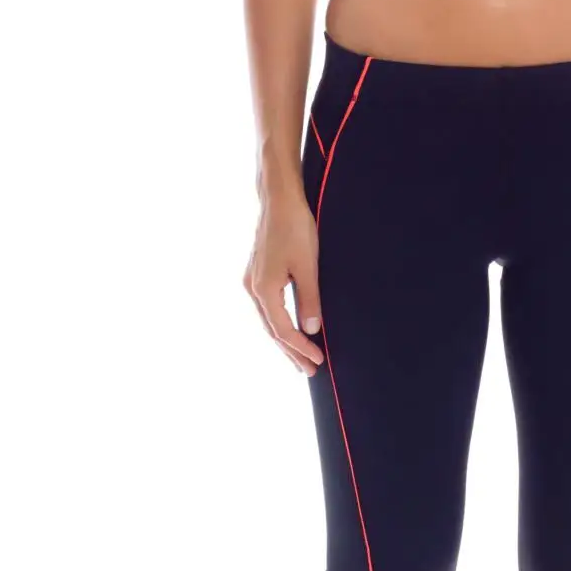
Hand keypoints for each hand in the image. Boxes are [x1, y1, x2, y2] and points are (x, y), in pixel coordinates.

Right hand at [243, 188, 324, 376]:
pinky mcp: (256, 273)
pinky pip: (267, 307)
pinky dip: (279, 322)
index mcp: (264, 289)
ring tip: (300, 357)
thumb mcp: (308, 265)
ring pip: (268, 319)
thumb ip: (309, 299)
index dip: (300, 348)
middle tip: (309, 371)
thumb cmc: (295, 228)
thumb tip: (311, 330)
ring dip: (285, 339)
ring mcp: (252, 280)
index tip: (318, 361)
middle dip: (291, 351)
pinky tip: (289, 327)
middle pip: (272, 330)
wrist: (279, 199)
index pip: (282, 330)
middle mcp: (252, 288)